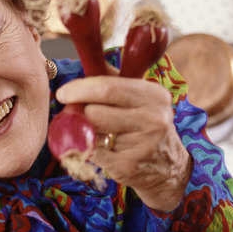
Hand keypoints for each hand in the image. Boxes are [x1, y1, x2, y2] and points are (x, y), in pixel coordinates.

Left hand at [55, 75, 192, 211]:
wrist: (169, 168)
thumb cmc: (146, 126)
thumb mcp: (140, 99)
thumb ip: (114, 81)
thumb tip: (86, 64)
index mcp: (153, 95)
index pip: (107, 87)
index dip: (79, 89)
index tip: (63, 93)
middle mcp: (152, 118)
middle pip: (96, 111)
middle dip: (78, 112)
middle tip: (73, 114)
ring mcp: (143, 144)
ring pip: (91, 133)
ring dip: (84, 131)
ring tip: (93, 132)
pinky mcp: (129, 167)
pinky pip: (92, 153)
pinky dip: (86, 150)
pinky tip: (96, 148)